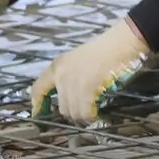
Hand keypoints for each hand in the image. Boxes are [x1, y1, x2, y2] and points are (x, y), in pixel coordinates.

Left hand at [29, 18, 152, 124]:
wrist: (120, 43)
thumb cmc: (105, 48)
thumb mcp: (79, 60)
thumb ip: (70, 75)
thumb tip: (70, 96)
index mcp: (57, 66)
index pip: (38, 88)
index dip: (37, 103)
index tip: (37, 113)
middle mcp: (61, 75)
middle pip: (62, 107)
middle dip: (74, 111)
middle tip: (87, 109)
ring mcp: (73, 83)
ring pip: (73, 112)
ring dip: (84, 114)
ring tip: (95, 109)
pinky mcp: (86, 89)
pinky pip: (85, 112)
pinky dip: (91, 115)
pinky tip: (97, 112)